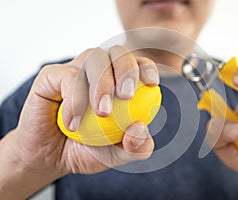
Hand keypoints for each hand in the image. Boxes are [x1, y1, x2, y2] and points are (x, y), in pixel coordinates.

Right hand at [0, 46, 158, 198]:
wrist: (51, 158)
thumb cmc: (87, 150)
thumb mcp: (117, 154)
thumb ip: (136, 147)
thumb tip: (141, 127)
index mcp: (119, 83)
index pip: (138, 64)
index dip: (146, 67)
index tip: (151, 84)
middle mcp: (99, 71)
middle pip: (118, 52)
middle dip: (126, 70)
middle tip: (127, 96)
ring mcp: (76, 70)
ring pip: (93, 57)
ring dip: (101, 84)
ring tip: (102, 114)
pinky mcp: (52, 76)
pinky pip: (68, 76)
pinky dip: (75, 99)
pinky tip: (72, 124)